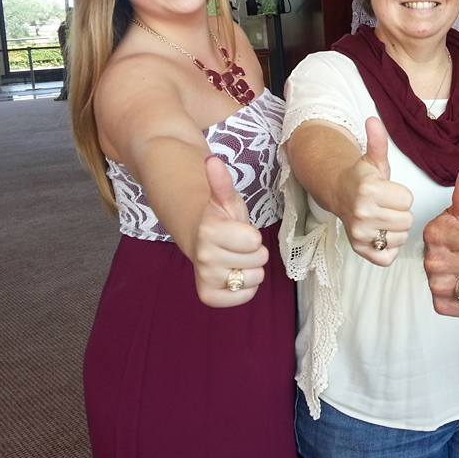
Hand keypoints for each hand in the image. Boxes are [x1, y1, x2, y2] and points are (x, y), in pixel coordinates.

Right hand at [192, 155, 268, 307]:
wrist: (200, 240)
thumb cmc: (220, 218)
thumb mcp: (225, 198)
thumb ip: (221, 181)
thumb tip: (212, 160)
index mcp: (210, 230)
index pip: (254, 240)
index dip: (253, 235)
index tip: (240, 231)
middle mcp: (204, 255)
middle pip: (258, 259)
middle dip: (253, 251)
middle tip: (238, 245)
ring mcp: (205, 276)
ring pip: (254, 279)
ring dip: (251, 269)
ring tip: (236, 258)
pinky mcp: (208, 295)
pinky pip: (243, 297)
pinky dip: (246, 289)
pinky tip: (236, 275)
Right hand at [337, 116, 412, 265]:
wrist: (338, 193)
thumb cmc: (363, 177)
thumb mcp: (374, 159)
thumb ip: (378, 140)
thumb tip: (373, 119)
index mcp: (369, 190)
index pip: (408, 199)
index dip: (402, 195)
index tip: (389, 191)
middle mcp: (361, 213)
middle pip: (407, 220)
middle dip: (401, 212)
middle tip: (387, 206)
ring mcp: (359, 233)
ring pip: (400, 237)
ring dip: (396, 229)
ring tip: (383, 218)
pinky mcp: (359, 249)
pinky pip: (388, 256)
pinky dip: (388, 248)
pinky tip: (381, 234)